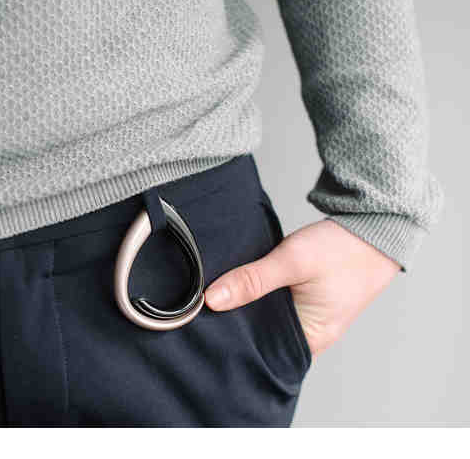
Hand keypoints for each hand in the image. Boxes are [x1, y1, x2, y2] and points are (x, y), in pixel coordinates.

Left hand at [204, 219, 400, 357]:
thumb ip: (252, 280)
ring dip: (249, 309)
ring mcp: (311, 319)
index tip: (206, 326)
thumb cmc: (343, 249)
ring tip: (219, 298)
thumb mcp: (292, 262)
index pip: (262, 353)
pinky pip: (278, 307)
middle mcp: (312, 335)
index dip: (234, 341)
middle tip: (205, 309)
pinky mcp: (308, 303)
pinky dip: (261, 298)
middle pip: (263, 338)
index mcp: (312, 339)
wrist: (376, 227)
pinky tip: (242, 287)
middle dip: (237, 324)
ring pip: (268, 321)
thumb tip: (212, 299)